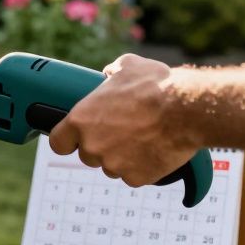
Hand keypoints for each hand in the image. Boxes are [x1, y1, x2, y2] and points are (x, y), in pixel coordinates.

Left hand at [48, 54, 201, 186]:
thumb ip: (111, 73)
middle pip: (88, 155)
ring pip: (112, 166)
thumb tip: (110, 73)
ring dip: (122, 157)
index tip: (75, 139)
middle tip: (122, 132)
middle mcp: (93, 145)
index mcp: (81, 119)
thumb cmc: (155, 86)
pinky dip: (142, 167)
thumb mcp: (127, 67)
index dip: (67, 141)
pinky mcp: (136, 177)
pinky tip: (154, 149)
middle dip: (101, 146)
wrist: (185, 109)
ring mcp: (114, 164)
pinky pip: (134, 176)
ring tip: (142, 137)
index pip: (58, 142)